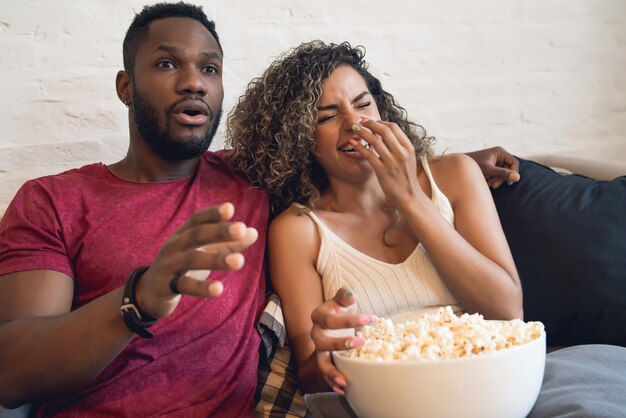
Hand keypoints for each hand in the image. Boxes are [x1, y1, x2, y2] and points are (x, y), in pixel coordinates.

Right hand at [136, 203, 257, 318]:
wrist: (150, 293)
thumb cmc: (184, 267)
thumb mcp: (205, 252)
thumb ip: (230, 244)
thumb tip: (254, 232)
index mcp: (183, 234)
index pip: (197, 219)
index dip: (213, 214)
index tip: (230, 208)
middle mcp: (174, 245)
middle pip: (196, 234)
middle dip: (219, 231)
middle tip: (241, 228)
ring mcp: (168, 265)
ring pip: (192, 259)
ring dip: (217, 259)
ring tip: (240, 261)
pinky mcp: (166, 286)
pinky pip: (185, 285)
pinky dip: (202, 287)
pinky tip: (219, 289)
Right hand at [310, 288, 375, 394]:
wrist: (334, 317)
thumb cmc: (340, 308)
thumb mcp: (343, 299)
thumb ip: (345, 295)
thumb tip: (351, 295)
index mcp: (319, 316)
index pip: (330, 319)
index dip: (349, 320)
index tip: (371, 319)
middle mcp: (315, 333)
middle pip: (322, 342)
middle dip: (339, 344)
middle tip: (360, 343)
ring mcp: (318, 349)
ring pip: (321, 362)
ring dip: (332, 372)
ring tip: (345, 381)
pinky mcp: (324, 360)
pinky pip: (325, 373)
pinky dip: (332, 382)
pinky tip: (343, 390)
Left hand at [350, 119, 420, 206]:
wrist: (409, 196)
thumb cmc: (406, 177)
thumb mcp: (408, 158)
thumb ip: (398, 146)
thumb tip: (384, 133)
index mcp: (408, 147)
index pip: (393, 127)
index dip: (380, 121)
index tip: (370, 121)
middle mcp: (401, 153)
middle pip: (384, 131)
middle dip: (370, 123)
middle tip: (359, 122)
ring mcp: (392, 162)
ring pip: (375, 141)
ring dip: (362, 132)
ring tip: (354, 129)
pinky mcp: (382, 171)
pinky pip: (369, 155)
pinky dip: (359, 147)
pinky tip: (353, 143)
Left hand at [465, 146, 519, 188]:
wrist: (459, 167)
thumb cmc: (473, 165)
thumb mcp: (488, 170)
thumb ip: (502, 174)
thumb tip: (518, 178)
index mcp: (500, 152)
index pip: (514, 162)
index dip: (513, 172)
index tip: (509, 182)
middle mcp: (499, 155)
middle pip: (509, 169)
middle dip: (502, 178)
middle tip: (494, 185)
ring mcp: (495, 161)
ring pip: (503, 173)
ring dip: (497, 180)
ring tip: (489, 184)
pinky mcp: (491, 166)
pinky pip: (497, 174)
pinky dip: (493, 179)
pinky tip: (486, 182)